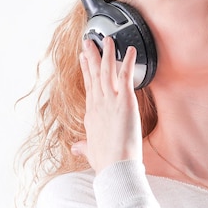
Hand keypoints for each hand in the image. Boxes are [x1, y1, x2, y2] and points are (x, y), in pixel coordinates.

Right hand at [75, 37, 142, 173]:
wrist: (115, 167)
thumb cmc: (105, 162)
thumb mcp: (90, 151)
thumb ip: (84, 146)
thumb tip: (76, 147)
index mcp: (92, 113)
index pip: (89, 86)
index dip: (86, 70)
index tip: (84, 58)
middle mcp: (98, 104)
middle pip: (94, 74)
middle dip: (92, 56)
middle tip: (89, 42)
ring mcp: (110, 101)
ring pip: (107, 71)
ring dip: (107, 53)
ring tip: (108, 39)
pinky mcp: (125, 102)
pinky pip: (125, 76)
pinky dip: (127, 62)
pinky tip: (130, 50)